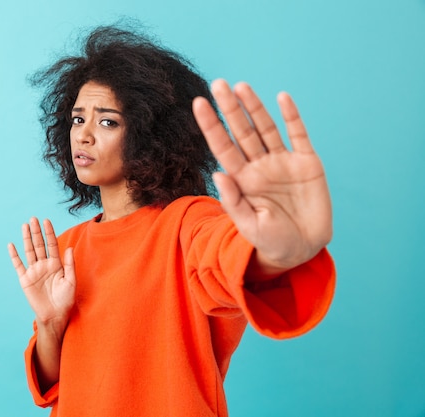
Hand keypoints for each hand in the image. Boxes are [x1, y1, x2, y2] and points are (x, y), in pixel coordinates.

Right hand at [8, 218, 75, 327]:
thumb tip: (69, 248)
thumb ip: (69, 265)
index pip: (52, 244)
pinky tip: (11, 245)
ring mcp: (34, 271)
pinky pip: (18, 265)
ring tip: (25, 226)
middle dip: (37, 232)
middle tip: (33, 218)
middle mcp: (44, 265)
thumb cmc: (66, 300)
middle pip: (39, 245)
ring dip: (27, 239)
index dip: (49, 233)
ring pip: (29, 251)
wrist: (55, 316)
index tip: (47, 221)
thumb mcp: (71, 281)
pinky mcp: (25, 280)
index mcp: (56, 264)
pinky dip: (14, 255)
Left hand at [192, 79, 331, 272]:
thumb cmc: (271, 242)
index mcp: (242, 179)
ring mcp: (283, 162)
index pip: (222, 147)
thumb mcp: (249, 226)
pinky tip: (282, 98)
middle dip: (229, 108)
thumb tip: (218, 174)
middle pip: (242, 131)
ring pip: (266, 128)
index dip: (211, 125)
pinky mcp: (307, 164)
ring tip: (241, 86)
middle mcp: (260, 166)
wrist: (303, 250)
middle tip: (217, 83)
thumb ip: (233, 202)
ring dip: (254, 107)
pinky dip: (292, 116)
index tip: (198, 103)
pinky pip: (298, 135)